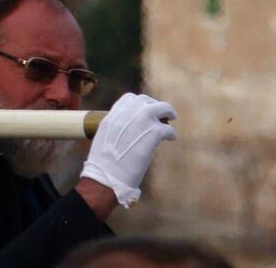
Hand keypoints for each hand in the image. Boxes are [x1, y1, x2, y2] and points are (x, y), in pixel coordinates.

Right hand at [78, 93, 177, 207]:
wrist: (108, 175)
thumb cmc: (104, 164)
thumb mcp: (104, 137)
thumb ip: (116, 128)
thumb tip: (129, 130)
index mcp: (113, 115)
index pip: (129, 99)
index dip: (139, 104)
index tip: (144, 111)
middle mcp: (127, 114)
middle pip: (146, 101)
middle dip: (154, 106)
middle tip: (161, 115)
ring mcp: (141, 122)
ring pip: (161, 108)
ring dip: (168, 112)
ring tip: (171, 119)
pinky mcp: (153, 133)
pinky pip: (168, 129)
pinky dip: (171, 133)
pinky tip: (171, 139)